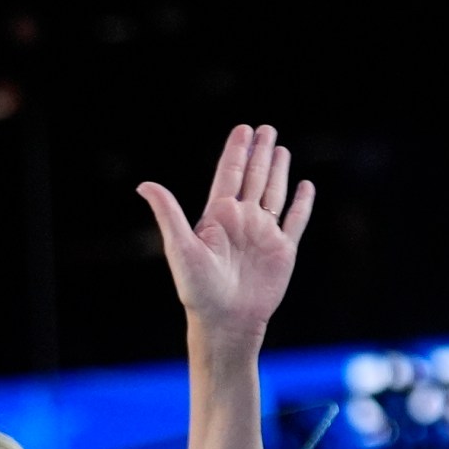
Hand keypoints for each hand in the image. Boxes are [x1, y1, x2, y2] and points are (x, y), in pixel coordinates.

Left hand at [137, 124, 315, 358]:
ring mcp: (263, 234)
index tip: (244, 128)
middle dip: (261, 152)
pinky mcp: (283, 250)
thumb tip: (143, 185)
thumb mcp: (179, 247)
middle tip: (267, 127)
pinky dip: (302, 203)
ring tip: (281, 148)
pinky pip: (295, 220)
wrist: (225, 321)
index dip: (237, 150)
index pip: (229, 174)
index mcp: (218, 216)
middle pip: (254, 177)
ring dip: (278, 170)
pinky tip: (305, 185)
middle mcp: (242, 220)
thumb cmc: (198, 288)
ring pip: (274, 192)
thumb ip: (167, 212)